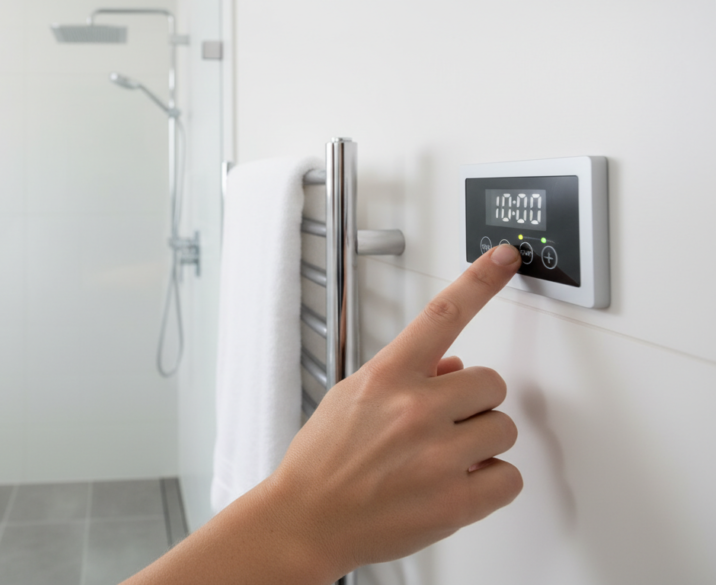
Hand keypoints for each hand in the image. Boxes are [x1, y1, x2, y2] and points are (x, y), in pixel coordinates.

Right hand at [268, 244, 523, 574]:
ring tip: (445, 459)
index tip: (504, 258)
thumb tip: (451, 368)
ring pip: (504, 429)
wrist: (305, 521)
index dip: (479, 281)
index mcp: (386, 378)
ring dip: (483, 443)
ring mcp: (438, 456)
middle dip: (473, 404)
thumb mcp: (350, 400)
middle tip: (445, 425)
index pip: (442, 315)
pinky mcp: (455, 500)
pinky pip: (509, 478)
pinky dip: (492, 484)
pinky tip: (460, 485)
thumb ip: (403, 377)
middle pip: (490, 384)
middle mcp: (415, 410)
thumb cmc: (323, 463)